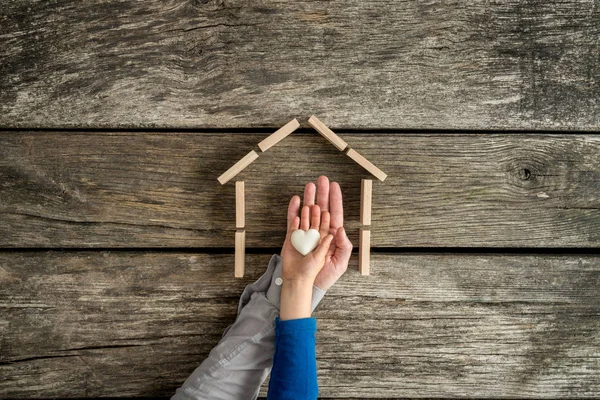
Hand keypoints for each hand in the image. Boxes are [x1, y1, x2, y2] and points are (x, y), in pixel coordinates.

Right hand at [282, 176, 352, 291]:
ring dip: (308, 199)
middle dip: (321, 194)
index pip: (334, 214)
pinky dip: (294, 210)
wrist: (306, 284)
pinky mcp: (294, 237)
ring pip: (307, 211)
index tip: (334, 186)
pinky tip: (295, 200)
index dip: (334, 199)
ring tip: (308, 187)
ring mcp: (306, 233)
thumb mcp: (340, 263)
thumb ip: (343, 245)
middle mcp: (319, 232)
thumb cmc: (325, 276)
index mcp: (332, 236)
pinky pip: (294, 221)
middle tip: (320, 180)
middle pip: (320, 208)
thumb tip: (340, 229)